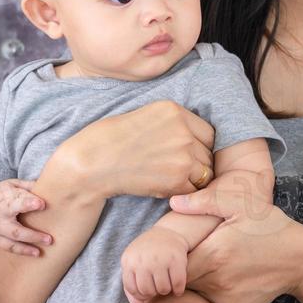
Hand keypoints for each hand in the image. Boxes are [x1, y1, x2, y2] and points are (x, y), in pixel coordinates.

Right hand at [0, 179, 52, 256]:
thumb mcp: (11, 185)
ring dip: (28, 246)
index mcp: (4, 200)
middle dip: (32, 234)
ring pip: (12, 240)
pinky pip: (9, 248)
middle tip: (49, 238)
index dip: (29, 203)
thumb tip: (50, 185)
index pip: (17, 202)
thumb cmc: (1, 195)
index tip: (42, 204)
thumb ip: (28, 186)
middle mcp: (0, 217)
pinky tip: (36, 253)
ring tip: (43, 249)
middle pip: (15, 228)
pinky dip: (22, 251)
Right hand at [55, 100, 216, 204]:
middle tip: (176, 169)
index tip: (187, 153)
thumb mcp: (146, 115)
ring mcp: (182, 155)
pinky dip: (183, 192)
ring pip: (205, 172)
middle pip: (208, 152)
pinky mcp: (176, 179)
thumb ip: (174, 122)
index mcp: (175, 110)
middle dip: (197, 162)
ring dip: (193, 179)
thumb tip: (195, 136)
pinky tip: (165, 187)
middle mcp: (183, 131)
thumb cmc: (112, 139)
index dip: (199, 144)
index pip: (207, 131)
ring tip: (170, 178)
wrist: (93, 161)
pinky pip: (194, 189)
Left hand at [121, 227, 188, 302]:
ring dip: (166, 290)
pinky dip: (179, 290)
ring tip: (166, 283)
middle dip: (154, 292)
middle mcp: (144, 260)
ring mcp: (160, 259)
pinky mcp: (177, 259)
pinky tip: (178, 286)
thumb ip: (131, 286)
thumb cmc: (148, 253)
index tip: (147, 289)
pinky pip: (178, 285)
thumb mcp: (134, 264)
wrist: (168, 232)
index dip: (140, 294)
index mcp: (129, 261)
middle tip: (158, 285)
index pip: (133, 289)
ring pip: (163, 290)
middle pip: (148, 291)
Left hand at [169, 187, 302, 302]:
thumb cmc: (272, 228)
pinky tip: (229, 277)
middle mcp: (217, 282)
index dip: (172, 255)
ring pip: (197, 292)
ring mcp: (226, 299)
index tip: (179, 246)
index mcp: (213, 255)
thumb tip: (174, 201)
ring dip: (199, 281)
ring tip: (215, 262)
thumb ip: (206, 202)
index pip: (173, 263)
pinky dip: (215, 293)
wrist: (302, 260)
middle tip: (198, 251)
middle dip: (183, 267)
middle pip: (182, 279)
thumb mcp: (242, 205)